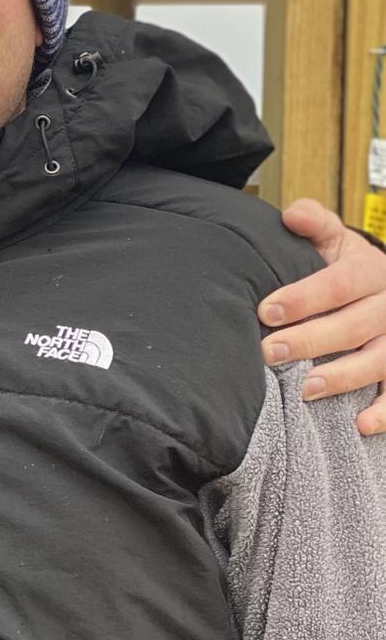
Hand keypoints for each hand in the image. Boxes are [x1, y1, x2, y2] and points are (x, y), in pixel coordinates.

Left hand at [259, 199, 385, 434]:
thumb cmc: (351, 270)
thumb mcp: (338, 243)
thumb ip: (316, 226)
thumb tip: (293, 215)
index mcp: (372, 272)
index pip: (339, 284)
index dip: (303, 298)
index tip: (265, 310)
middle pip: (354, 325)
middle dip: (311, 340)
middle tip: (268, 352)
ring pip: (379, 360)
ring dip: (344, 377)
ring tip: (307, 389)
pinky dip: (385, 411)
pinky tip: (362, 424)